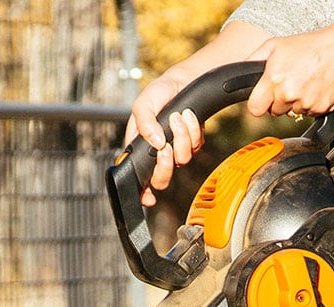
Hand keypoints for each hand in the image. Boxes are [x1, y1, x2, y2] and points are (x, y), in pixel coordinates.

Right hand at [127, 72, 204, 206]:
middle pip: (162, 179)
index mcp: (139, 147)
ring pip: (182, 160)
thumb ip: (144, 123)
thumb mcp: (143, 103)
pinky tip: (188, 117)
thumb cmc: (160, 92)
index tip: (148, 197)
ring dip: (182, 136)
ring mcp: (176, 150)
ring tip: (178, 116)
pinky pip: (196, 147)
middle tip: (165, 144)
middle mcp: (157, 153)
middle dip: (166, 162)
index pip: (137, 178)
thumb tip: (155, 143)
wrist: (184, 82)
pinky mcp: (192, 144)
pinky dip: (193, 130)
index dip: (142, 193)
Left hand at [246, 29, 333, 118]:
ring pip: (293, 113)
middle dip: (279, 101)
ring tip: (304, 83)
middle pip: (274, 112)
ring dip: (296, 102)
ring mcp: (305, 103)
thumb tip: (240, 73)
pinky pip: (309, 113)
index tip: (264, 99)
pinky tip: (314, 88)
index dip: (259, 104)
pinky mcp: (320, 108)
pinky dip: (311, 104)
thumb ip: (254, 59)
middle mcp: (288, 94)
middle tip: (290, 83)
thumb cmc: (307, 45)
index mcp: (274, 80)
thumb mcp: (275, 45)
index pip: (255, 109)